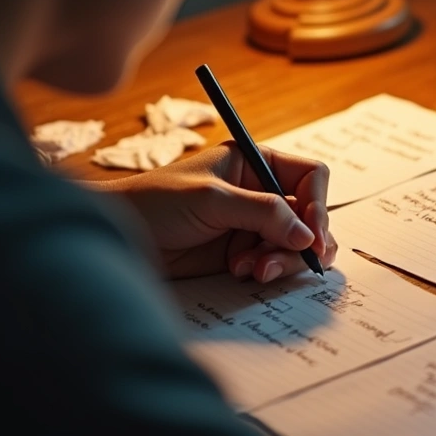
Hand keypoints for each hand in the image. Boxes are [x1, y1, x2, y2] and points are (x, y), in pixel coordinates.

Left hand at [96, 142, 337, 281]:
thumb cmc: (155, 203)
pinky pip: (274, 263)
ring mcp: (252, 224)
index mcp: (255, 163)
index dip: (318, 205)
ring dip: (282, 260)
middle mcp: (259, 192)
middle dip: (300, 241)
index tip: (312, 236)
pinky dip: (267, 271)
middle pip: (309, 215)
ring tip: (253, 270)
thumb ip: (262, 213)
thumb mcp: (212, 200)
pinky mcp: (242, 252)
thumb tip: (308, 236)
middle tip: (284, 261)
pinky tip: (239, 272)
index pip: (309, 177)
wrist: (117, 236)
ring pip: (296, 244)